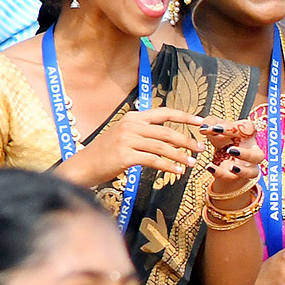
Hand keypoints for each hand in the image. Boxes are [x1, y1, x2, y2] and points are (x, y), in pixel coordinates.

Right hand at [57, 107, 204, 187]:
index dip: (185, 116)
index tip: (201, 121)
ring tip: (192, 164)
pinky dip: (168, 166)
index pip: (164, 112)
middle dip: (187, 140)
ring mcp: (127, 140)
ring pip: (162, 147)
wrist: (83, 165)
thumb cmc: (106, 153)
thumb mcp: (125, 136)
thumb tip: (172, 140)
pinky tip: (178, 171)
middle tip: (201, 149)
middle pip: (167, 132)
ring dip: (181, 156)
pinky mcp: (125, 156)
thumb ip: (145, 133)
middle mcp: (131, 125)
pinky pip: (154, 161)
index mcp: (133, 117)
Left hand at [200, 119, 262, 200]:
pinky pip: (232, 178)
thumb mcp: (217, 131)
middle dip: (245, 153)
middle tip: (230, 150)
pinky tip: (210, 167)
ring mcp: (247, 168)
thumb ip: (211, 123)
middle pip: (256, 153)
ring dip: (242, 170)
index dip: (233, 128)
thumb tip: (204, 126)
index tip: (215, 128)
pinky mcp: (237, 178)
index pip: (247, 130)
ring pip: (252, 171)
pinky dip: (220, 173)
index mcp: (249, 136)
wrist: (222, 164)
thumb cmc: (224, 143)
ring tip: (231, 167)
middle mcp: (252, 152)